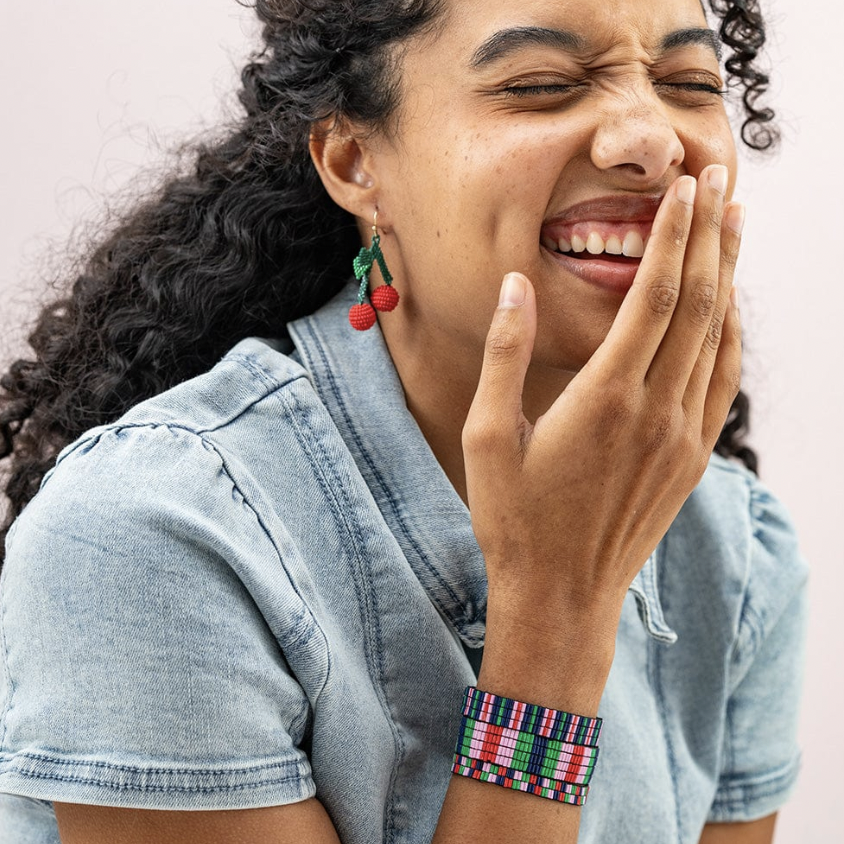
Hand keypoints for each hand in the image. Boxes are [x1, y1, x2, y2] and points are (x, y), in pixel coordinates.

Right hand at [463, 166, 742, 654]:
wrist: (562, 595)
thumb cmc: (515, 518)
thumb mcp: (487, 435)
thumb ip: (504, 354)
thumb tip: (515, 285)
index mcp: (604, 398)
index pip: (653, 295)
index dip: (672, 234)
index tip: (684, 186)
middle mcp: (655, 410)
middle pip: (697, 303)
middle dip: (709, 234)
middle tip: (720, 178)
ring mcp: (681, 436)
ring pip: (718, 337)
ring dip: (729, 275)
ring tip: (735, 223)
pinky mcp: (691, 458)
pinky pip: (723, 381)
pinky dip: (732, 334)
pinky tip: (731, 307)